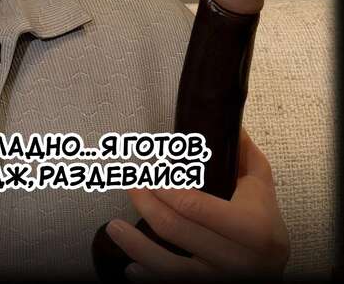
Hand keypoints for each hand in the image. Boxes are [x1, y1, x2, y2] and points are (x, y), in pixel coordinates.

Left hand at [106, 129, 288, 280]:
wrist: (277, 271)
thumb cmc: (266, 228)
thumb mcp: (262, 190)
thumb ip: (245, 157)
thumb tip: (228, 123)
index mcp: (252, 229)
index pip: (194, 205)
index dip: (164, 188)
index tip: (148, 172)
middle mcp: (238, 259)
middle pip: (176, 228)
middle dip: (146, 204)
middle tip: (130, 186)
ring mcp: (221, 279)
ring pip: (168, 265)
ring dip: (135, 245)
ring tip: (113, 227)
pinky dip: (148, 275)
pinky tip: (131, 267)